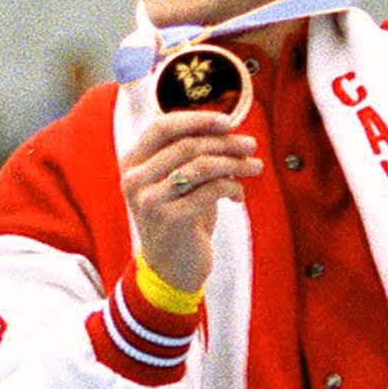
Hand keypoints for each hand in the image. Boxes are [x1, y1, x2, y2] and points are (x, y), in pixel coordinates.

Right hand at [120, 108, 260, 293]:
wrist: (170, 269)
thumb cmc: (178, 218)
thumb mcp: (177, 182)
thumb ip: (191, 155)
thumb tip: (227, 128)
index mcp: (132, 163)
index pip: (162, 128)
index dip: (197, 120)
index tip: (228, 122)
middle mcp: (135, 179)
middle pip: (187, 145)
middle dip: (225, 142)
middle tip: (251, 146)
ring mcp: (150, 200)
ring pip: (201, 165)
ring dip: (234, 163)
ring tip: (255, 167)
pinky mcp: (171, 219)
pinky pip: (212, 190)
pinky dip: (233, 188)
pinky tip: (239, 195)